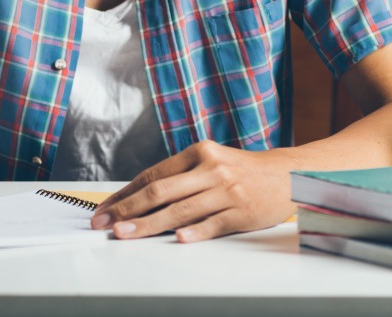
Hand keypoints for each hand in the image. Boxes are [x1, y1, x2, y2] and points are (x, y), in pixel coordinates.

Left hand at [90, 140, 296, 241]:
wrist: (287, 175)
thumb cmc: (240, 171)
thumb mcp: (209, 162)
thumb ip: (179, 177)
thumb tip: (137, 198)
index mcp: (198, 152)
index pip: (152, 175)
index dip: (125, 194)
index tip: (105, 209)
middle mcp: (210, 169)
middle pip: (161, 191)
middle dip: (128, 209)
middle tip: (104, 223)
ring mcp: (226, 191)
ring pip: (180, 210)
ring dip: (149, 224)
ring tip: (126, 234)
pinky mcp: (242, 211)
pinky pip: (213, 223)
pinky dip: (195, 232)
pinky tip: (178, 239)